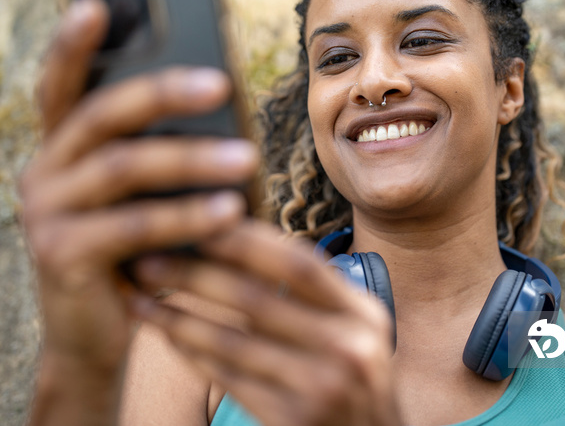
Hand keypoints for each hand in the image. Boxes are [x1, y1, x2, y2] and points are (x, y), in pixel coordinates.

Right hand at [20, 0, 257, 375]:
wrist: (99, 329)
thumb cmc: (134, 250)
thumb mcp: (142, 197)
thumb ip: (158, 153)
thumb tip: (222, 105)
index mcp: (63, 148)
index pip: (62, 84)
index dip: (74, 45)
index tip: (95, 4)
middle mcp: (44, 170)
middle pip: (102, 114)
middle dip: (162, 94)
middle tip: (221, 84)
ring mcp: (47, 212)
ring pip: (124, 168)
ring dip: (191, 160)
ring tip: (246, 158)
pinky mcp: (62, 255)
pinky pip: (135, 226)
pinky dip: (187, 217)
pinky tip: (232, 212)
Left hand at [130, 221, 400, 425]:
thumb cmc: (349, 377)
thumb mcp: (350, 330)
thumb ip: (312, 295)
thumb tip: (242, 242)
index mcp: (362, 313)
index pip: (299, 263)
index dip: (245, 240)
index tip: (197, 221)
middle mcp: (349, 346)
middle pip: (258, 298)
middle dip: (195, 273)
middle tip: (148, 256)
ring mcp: (323, 387)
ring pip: (233, 342)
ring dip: (179, 316)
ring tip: (140, 295)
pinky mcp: (295, 420)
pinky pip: (229, 380)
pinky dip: (194, 353)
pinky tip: (168, 334)